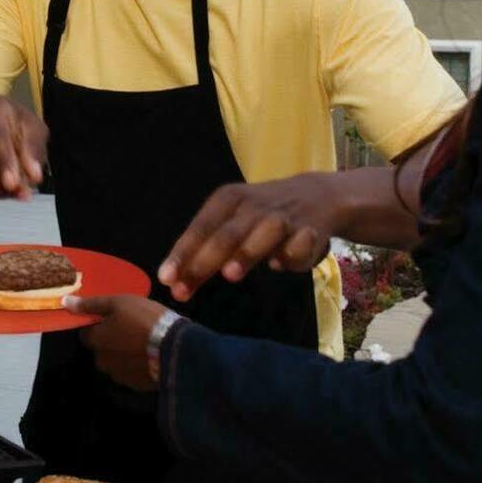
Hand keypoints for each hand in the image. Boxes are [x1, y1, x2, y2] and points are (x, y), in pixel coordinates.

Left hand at [64, 294, 165, 391]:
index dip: (98, 324)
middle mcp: (103, 361)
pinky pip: (132, 372)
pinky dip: (137, 365)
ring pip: (116, 362)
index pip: (86, 333)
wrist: (175, 349)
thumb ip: (91, 304)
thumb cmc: (145, 320)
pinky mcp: (137, 385)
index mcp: (96, 341)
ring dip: (124, 354)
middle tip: (132, 329)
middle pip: (101, 349)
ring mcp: (120, 375)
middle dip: (111, 341)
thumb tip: (65, 302)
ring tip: (144, 343)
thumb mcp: (119, 303)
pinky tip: (151, 355)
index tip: (115, 318)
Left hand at [157, 174, 340, 301]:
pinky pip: (300, 242)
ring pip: (264, 232)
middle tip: (185, 286)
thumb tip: (175, 287)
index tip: (166, 278)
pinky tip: (280, 264)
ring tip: (229, 274)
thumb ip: (205, 257)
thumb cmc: (259, 217)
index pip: (200, 227)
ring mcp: (283, 215)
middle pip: (227, 233)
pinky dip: (291, 253)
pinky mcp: (310, 228)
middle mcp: (253, 205)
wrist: (316, 195)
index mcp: (228, 200)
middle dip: (205, 260)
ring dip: (246, 252)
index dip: (183, 253)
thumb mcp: (230, 227)